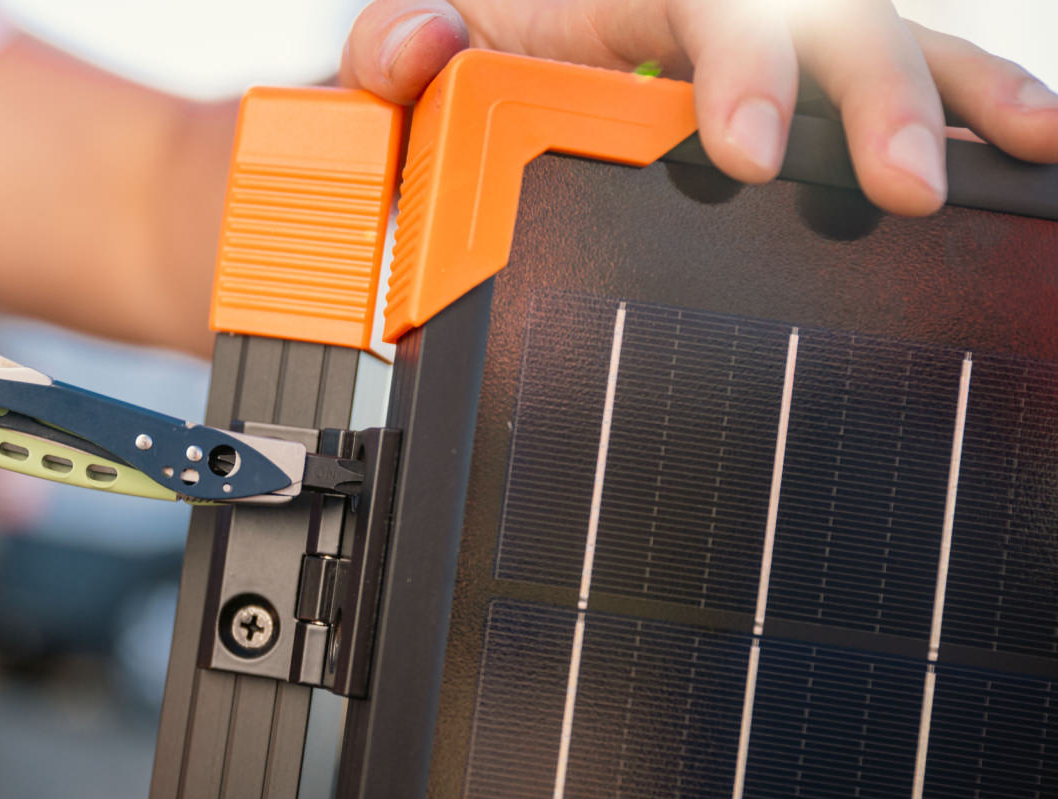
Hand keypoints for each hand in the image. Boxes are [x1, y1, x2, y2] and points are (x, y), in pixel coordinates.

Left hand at [341, 0, 1057, 214]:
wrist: (477, 49)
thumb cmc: (464, 42)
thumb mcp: (411, 42)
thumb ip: (398, 46)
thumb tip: (418, 49)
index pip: (710, 3)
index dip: (744, 68)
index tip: (745, 151)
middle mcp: (714, 2)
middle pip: (827, 14)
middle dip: (876, 94)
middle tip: (898, 185)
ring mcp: (770, 41)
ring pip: (886, 36)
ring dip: (954, 94)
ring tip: (1017, 153)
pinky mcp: (800, 82)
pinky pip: (895, 79)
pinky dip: (964, 108)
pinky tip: (1017, 150)